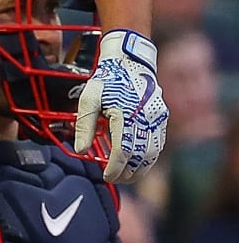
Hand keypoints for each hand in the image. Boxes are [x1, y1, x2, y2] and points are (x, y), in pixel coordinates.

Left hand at [76, 29, 168, 183]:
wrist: (130, 62)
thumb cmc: (107, 81)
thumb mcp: (89, 99)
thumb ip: (84, 125)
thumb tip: (80, 150)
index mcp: (126, 115)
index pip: (123, 150)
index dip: (115, 167)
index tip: (106, 176)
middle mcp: (145, 119)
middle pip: (140, 156)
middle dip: (128, 172)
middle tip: (115, 180)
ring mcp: (157, 120)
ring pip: (152, 153)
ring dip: (141, 169)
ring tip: (126, 177)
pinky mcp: (162, 119)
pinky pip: (158, 144)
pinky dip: (149, 158)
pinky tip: (138, 163)